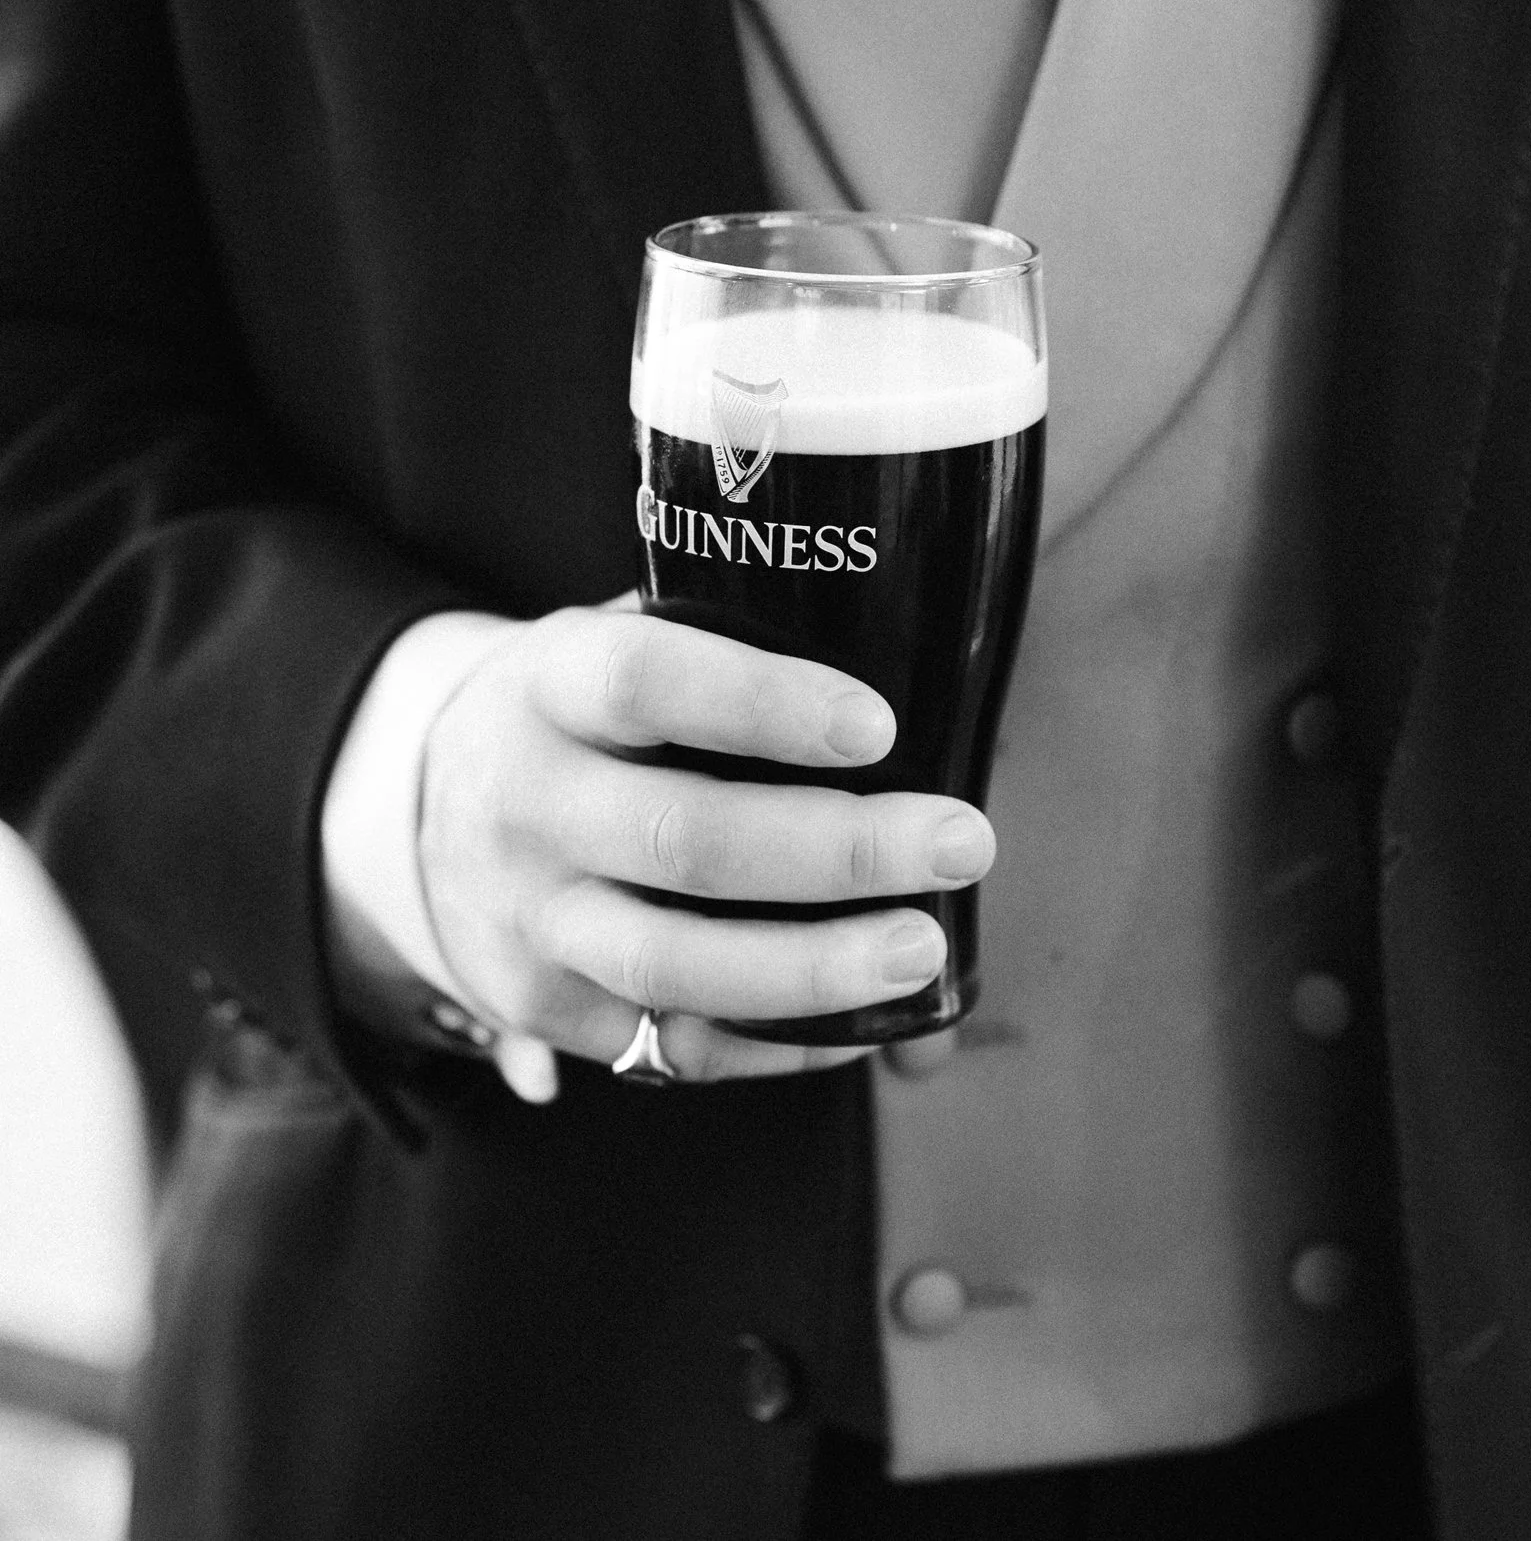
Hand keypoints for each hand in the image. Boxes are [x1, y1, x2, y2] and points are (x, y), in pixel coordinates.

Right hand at [417, 600, 995, 1084]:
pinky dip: (776, 1042)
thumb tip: (905, 663)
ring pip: (673, 962)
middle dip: (839, 850)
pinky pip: (669, 1046)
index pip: (645, 682)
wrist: (413, 801)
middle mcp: (524, 803)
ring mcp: (528, 917)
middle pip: (686, 839)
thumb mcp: (609, 641)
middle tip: (960, 841)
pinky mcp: (541, 1008)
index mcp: (547, 686)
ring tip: (923, 948)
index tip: (878, 725)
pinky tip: (864, 1022)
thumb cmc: (575, 709)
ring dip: (814, 968)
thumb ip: (724, 645)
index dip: (763, 703)